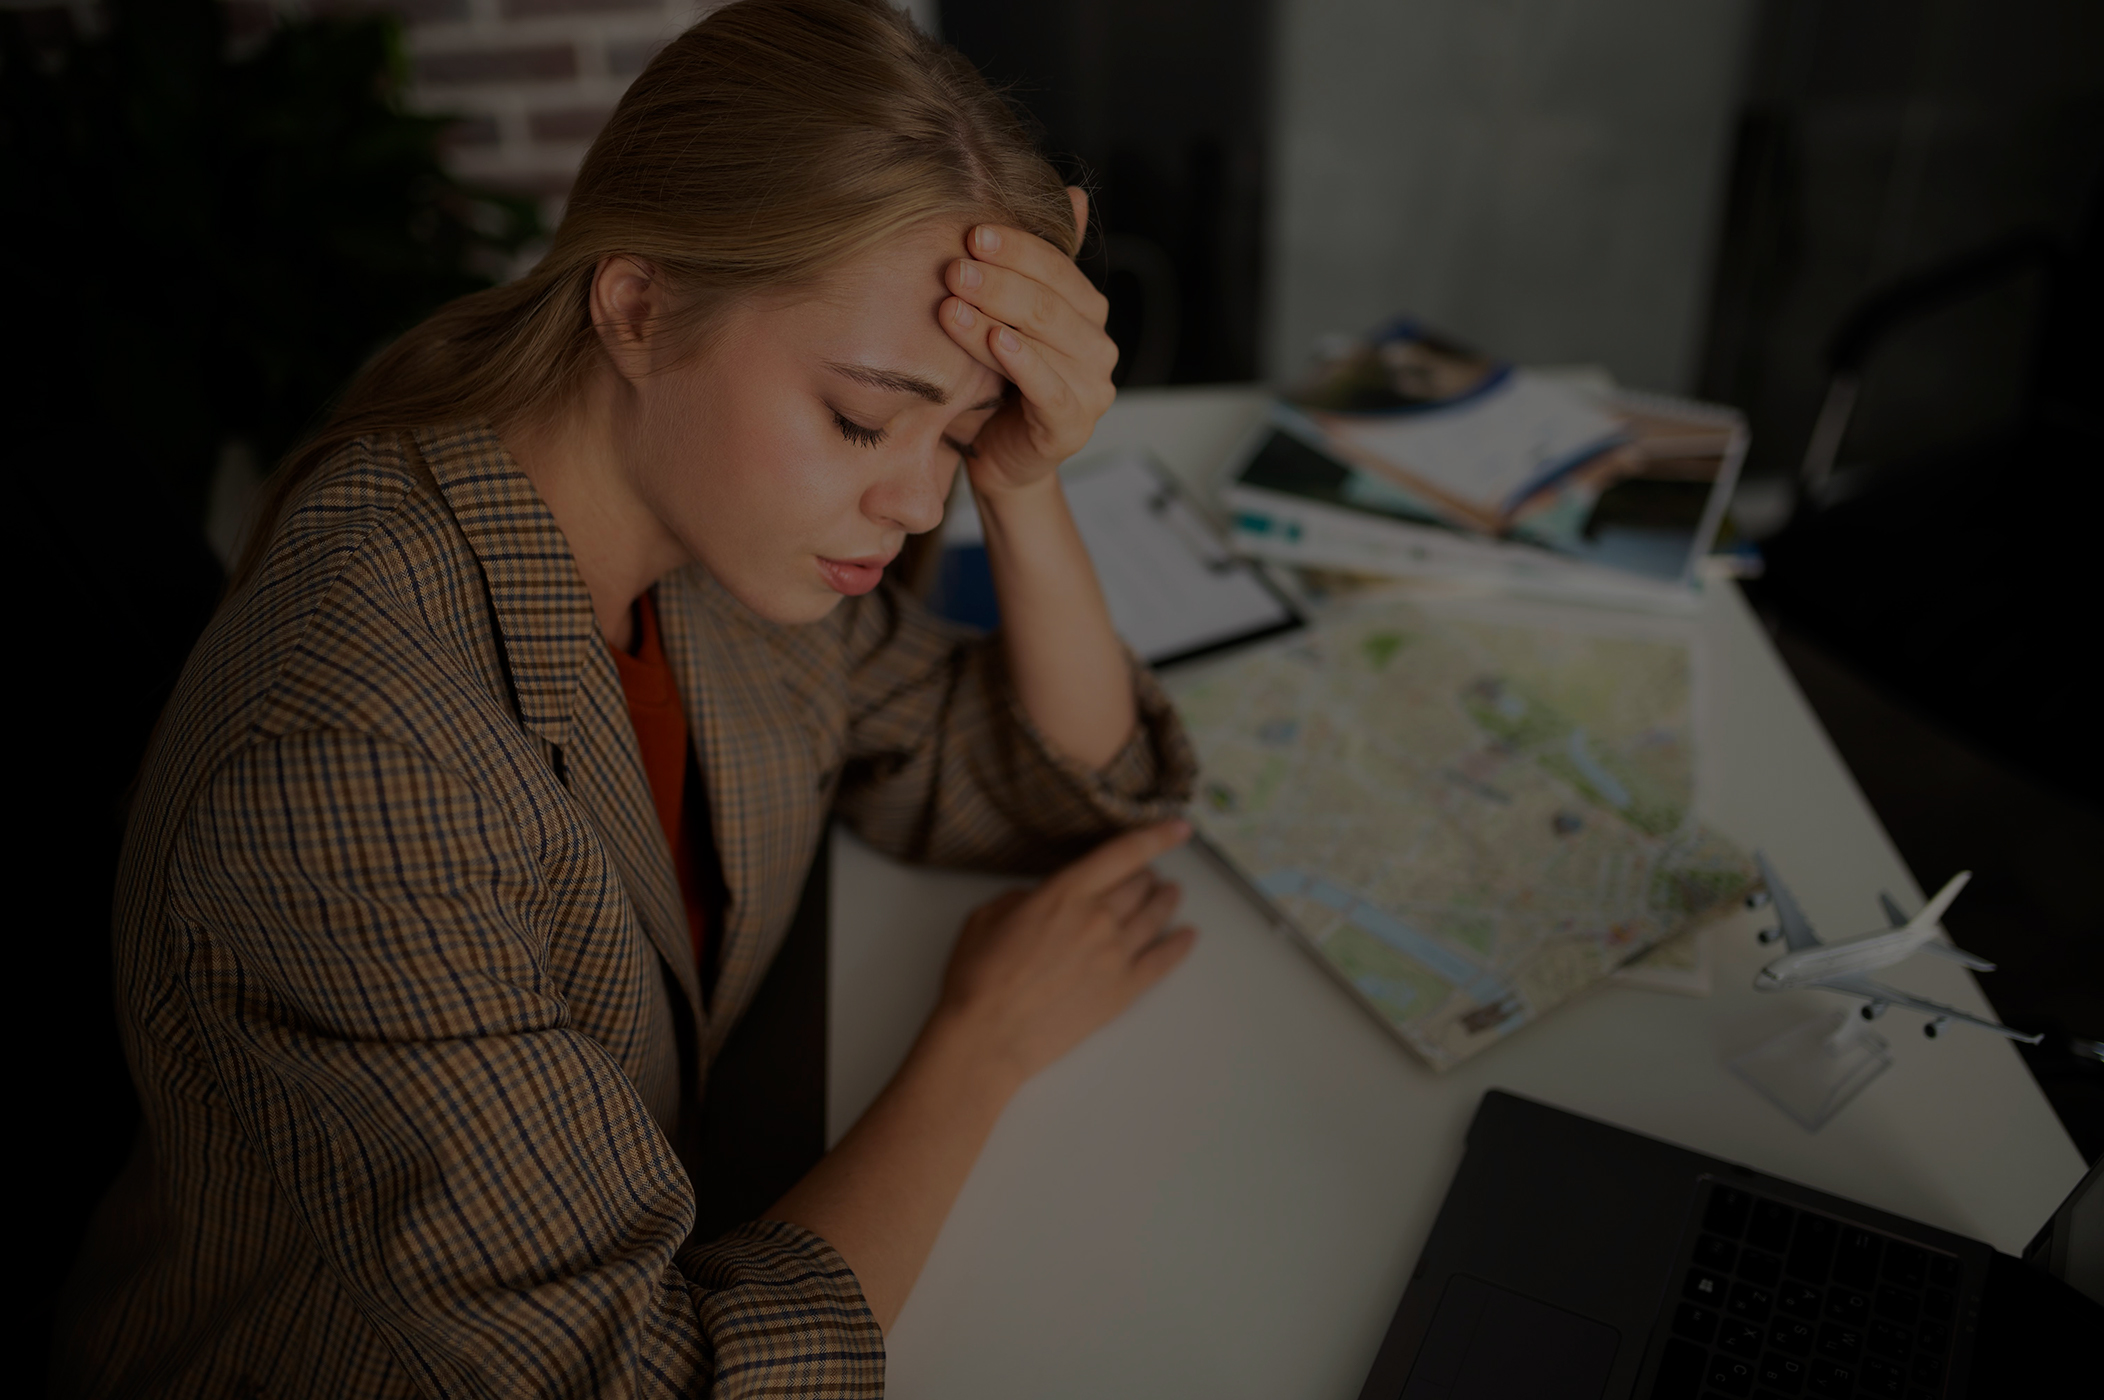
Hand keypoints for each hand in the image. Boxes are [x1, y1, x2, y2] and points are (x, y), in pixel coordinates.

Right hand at [935, 820, 1195, 1085]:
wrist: (987, 1038)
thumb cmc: (978, 978)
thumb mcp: (988, 916)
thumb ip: (1025, 897)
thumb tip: (1044, 898)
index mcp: (1066, 892)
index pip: (1123, 853)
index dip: (1156, 836)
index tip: (1177, 826)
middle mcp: (1098, 918)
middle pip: (1140, 885)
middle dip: (1146, 875)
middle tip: (1149, 873)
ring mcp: (1115, 955)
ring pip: (1154, 917)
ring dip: (1165, 901)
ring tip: (1171, 893)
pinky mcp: (1122, 991)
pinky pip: (1162, 961)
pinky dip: (1179, 946)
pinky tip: (1188, 936)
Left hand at [940, 187, 1117, 496]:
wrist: (994, 454)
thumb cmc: (995, 382)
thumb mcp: (1004, 315)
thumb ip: (1030, 264)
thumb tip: (1074, 193)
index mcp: (1086, 310)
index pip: (1057, 266)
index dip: (1016, 247)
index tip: (970, 233)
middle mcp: (1098, 344)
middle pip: (1049, 300)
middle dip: (998, 281)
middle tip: (953, 268)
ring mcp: (1093, 386)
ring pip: (1046, 339)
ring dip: (996, 315)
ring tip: (951, 303)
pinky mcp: (1074, 425)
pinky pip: (1050, 387)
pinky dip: (1023, 362)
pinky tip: (994, 341)